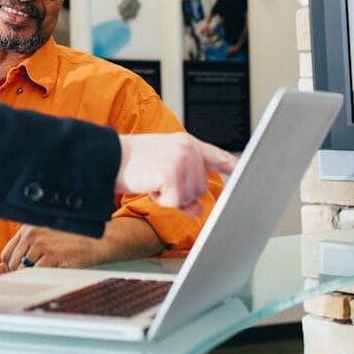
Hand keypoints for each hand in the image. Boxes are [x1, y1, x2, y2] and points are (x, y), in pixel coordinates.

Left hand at [0, 225, 104, 274]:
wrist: (97, 240)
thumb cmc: (71, 240)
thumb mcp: (43, 240)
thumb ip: (19, 252)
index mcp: (28, 227)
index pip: (6, 253)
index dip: (12, 266)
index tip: (22, 270)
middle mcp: (33, 234)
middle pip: (12, 264)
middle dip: (21, 273)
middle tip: (38, 272)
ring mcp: (43, 245)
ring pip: (23, 271)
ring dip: (33, 276)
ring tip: (49, 270)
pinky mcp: (53, 256)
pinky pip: (37, 274)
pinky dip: (42, 278)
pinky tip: (54, 273)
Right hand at [116, 133, 236, 216]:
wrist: (107, 157)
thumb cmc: (133, 163)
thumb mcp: (162, 170)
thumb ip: (185, 186)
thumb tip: (198, 210)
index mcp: (187, 143)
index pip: (217, 155)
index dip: (232, 166)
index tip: (245, 173)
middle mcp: (188, 149)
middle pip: (201, 188)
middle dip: (181, 192)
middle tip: (158, 181)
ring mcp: (182, 160)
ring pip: (190, 196)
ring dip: (170, 196)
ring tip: (153, 180)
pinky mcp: (172, 173)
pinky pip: (176, 201)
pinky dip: (162, 200)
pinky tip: (150, 184)